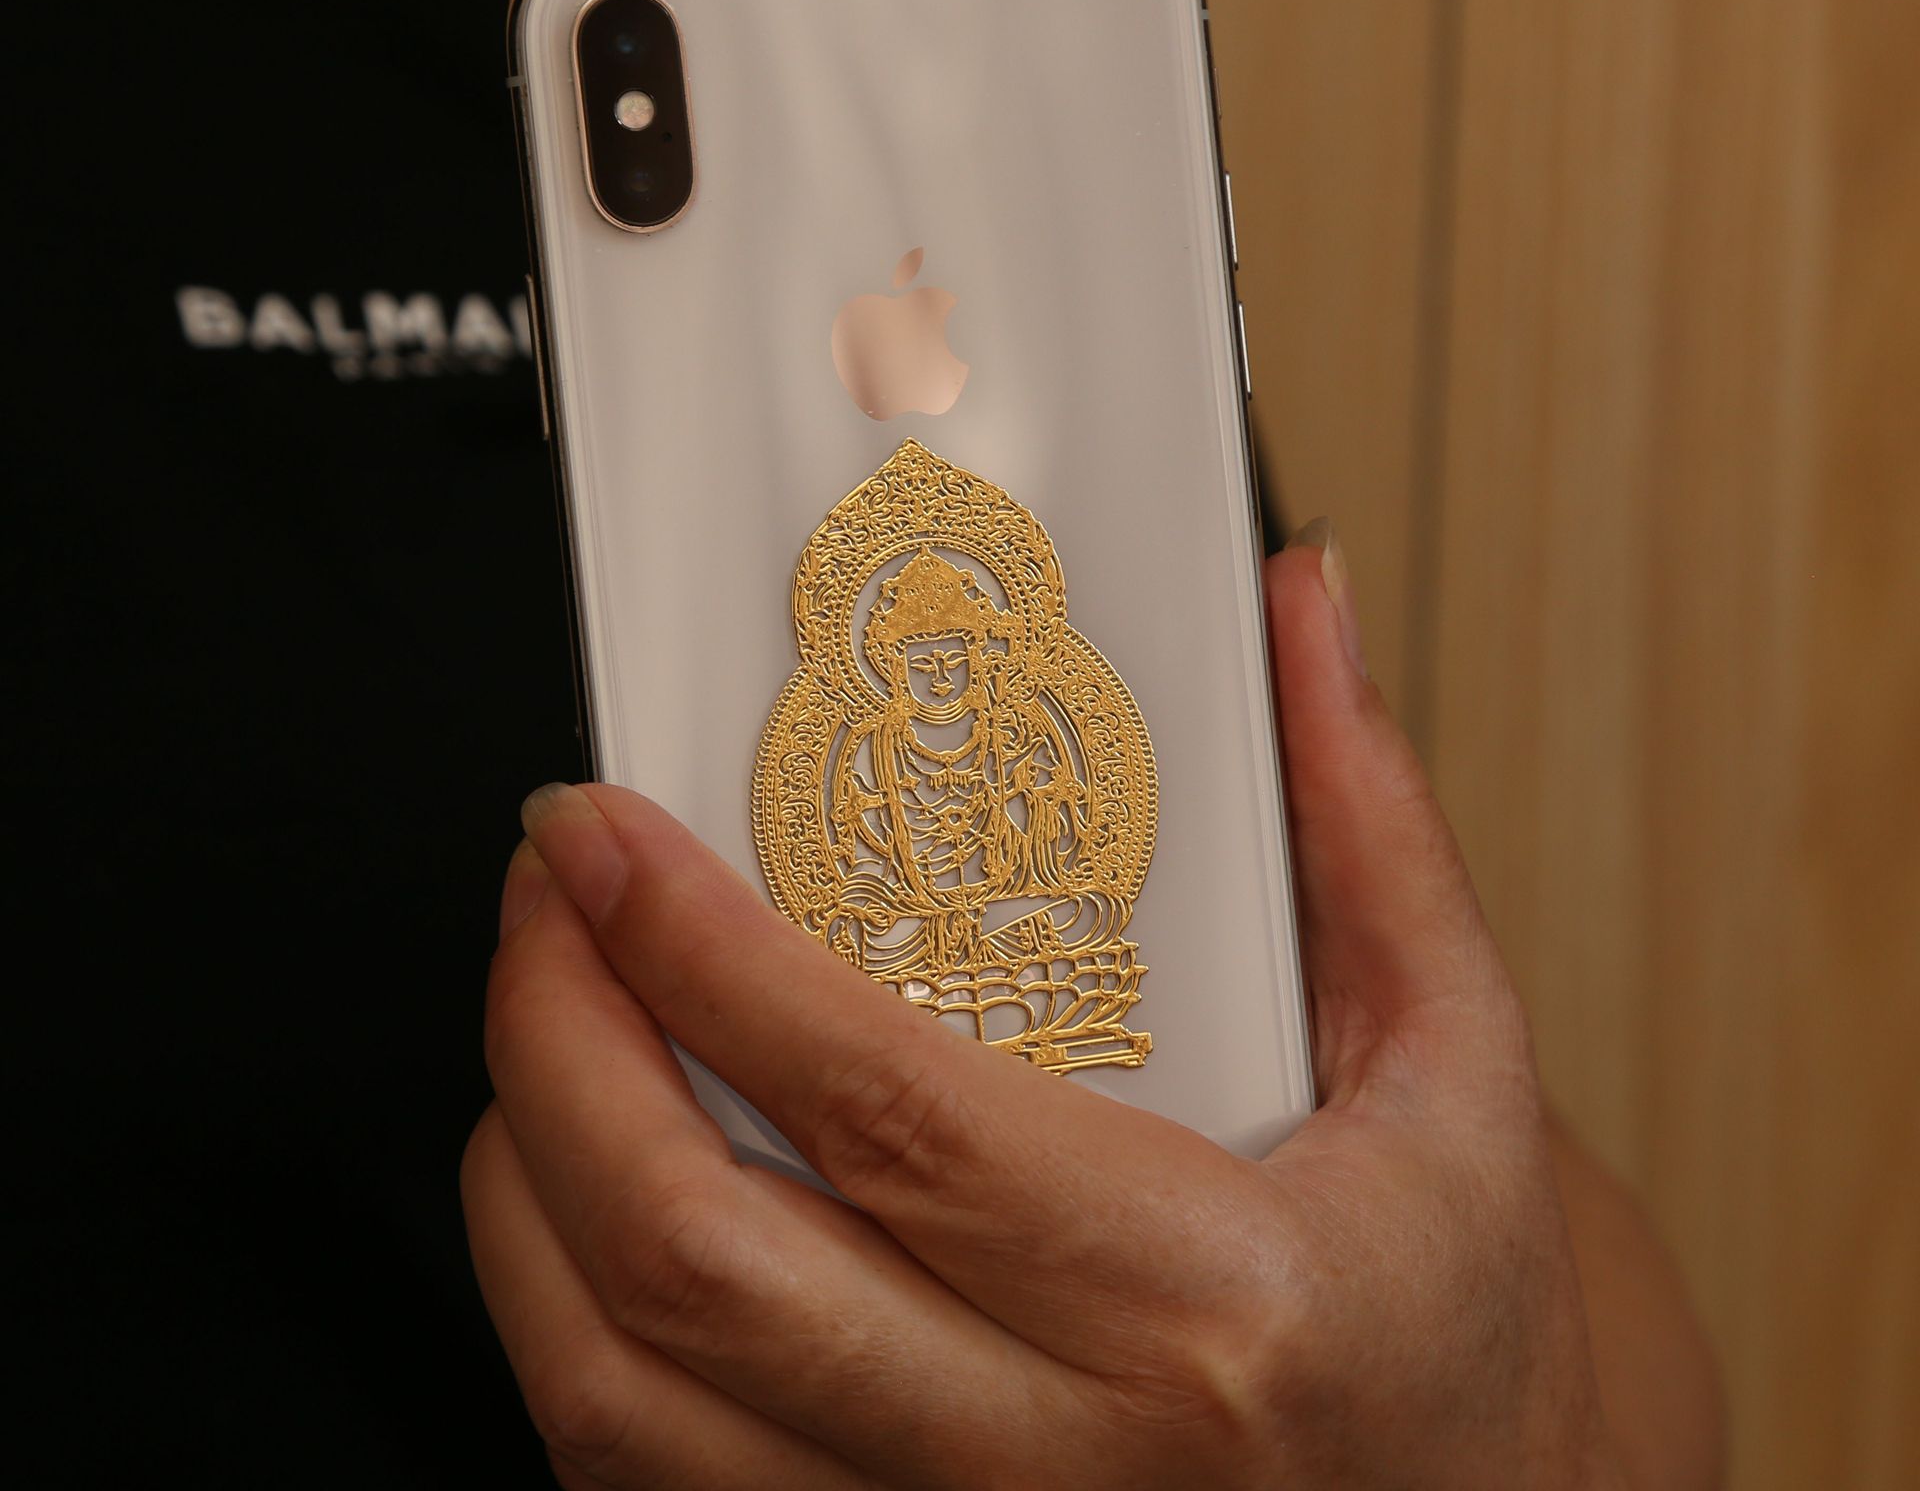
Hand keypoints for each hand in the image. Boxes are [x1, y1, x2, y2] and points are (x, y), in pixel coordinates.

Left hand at [463, 539, 1711, 1488]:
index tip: (606, 833)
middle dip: (558, 1047)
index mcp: (1208, 1302)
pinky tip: (586, 1193)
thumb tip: (1295, 605)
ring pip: (621, 1398)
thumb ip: (1368, 821)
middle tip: (546, 898)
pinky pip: (640, 1484)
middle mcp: (1059, 1460)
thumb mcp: (1459, 1065)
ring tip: (548, 1021)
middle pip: (700, 1262)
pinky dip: (567, 1318)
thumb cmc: (1451, 1321)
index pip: (889, 1113)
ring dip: (526, 1185)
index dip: (708, 957)